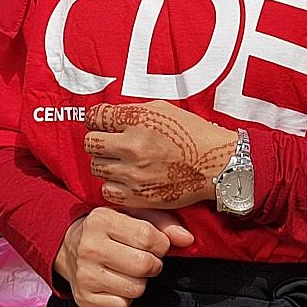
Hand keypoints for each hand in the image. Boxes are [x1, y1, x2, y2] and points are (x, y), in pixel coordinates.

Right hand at [54, 207, 193, 306]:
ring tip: (128, 270)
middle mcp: (89, 248)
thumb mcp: (132, 215)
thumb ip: (163, 222)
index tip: (155, 244)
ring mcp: (84, 275)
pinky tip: (116, 283)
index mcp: (101, 220)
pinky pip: (122, 306)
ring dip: (139, 281)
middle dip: (153, 264)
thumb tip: (188, 239)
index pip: (149, 237)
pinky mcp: (84, 299)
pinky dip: (125, 298)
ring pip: (136, 289)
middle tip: (143, 258)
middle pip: (145, 266)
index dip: (161, 244)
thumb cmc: (109, 230)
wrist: (68, 248)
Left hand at [83, 101, 237, 208]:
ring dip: (106, 163)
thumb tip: (106, 117)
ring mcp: (134, 173)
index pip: (95, 117)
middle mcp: (132, 146)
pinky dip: (114, 185)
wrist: (216, 165)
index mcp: (137, 120)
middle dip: (99, 141)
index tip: (101, 124)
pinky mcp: (138, 196)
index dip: (96, 120)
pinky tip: (127, 179)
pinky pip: (107, 190)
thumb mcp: (162, 109)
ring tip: (123, 161)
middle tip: (112, 144)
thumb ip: (131, 112)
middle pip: (90, 143)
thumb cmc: (192, 134)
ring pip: (96, 167)